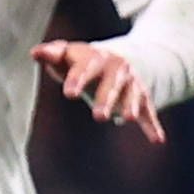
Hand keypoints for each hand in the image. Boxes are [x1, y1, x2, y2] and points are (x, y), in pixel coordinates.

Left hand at [34, 38, 164, 142]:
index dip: (77, 79)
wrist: (114, 62)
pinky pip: (149, 111)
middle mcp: (117, 68)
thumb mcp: (68, 58)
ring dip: (131, 106)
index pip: (85, 67)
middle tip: (98, 117)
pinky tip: (158, 140)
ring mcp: (131, 82)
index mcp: (95, 58)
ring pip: (133, 94)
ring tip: (128, 119)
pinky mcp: (142, 97)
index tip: (69, 94)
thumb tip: (35, 53)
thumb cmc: (81, 64)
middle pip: (112, 83)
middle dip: (106, 98)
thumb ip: (52, 55)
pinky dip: (153, 125)